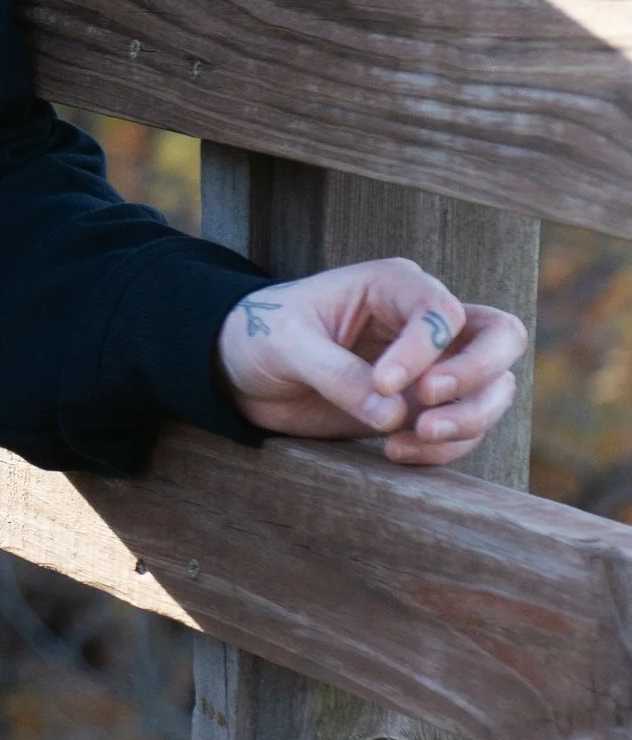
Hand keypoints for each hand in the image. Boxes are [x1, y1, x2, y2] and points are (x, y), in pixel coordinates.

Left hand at [215, 257, 526, 466]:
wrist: (239, 372)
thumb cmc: (259, 336)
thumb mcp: (285, 344)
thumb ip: (336, 373)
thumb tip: (393, 415)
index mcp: (394, 286)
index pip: (443, 311)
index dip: (425, 350)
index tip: (384, 383)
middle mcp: (424, 322)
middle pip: (500, 337)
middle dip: (478, 376)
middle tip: (427, 408)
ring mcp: (432, 366)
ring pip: (494, 389)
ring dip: (468, 421)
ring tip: (412, 438)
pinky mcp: (421, 409)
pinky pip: (463, 430)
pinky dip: (443, 449)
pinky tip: (395, 452)